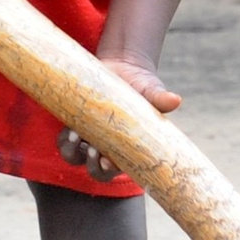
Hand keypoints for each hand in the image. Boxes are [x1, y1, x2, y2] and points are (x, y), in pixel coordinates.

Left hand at [56, 55, 180, 182]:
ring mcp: (87, 137)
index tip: (108, 161)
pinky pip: (63, 140)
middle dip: (91, 164)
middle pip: (94, 170)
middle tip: (93, 149)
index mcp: (125, 149)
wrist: (122, 68)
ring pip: (74, 157)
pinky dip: (64, 137)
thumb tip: (176, 100)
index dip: (109, 169)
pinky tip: (69, 127)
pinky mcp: (75, 124)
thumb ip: (160, 99)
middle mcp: (105, 148)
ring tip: (75, 136)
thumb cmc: (141, 86)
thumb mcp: (151, 92)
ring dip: (72, 151)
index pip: (115, 169)